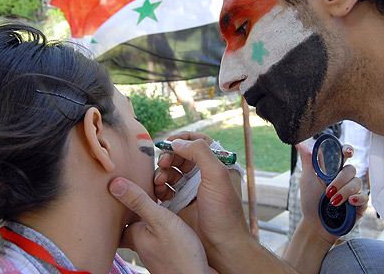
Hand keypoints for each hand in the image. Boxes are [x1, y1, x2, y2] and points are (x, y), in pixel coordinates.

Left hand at [108, 177, 215, 273]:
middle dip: (129, 215)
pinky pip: (160, 239)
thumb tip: (114, 184)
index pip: (117, 220)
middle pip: (130, 227)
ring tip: (149, 207)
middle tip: (127, 199)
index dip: (114, 207)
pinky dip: (160, 231)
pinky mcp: (169, 256)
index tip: (111, 194)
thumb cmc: (181, 254)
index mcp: (135, 235)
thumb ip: (139, 201)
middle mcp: (142, 245)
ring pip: (145, 233)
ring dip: (146, 222)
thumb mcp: (159, 220)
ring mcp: (155, 252)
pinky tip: (169, 227)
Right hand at [154, 132, 255, 271]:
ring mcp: (190, 188)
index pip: (199, 141)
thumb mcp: (217, 176)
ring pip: (171, 171)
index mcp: (216, 165)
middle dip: (170, 156)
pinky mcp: (179, 202)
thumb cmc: (224, 212)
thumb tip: (177, 142)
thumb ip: (200, 153)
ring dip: (162, 172)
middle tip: (165, 162)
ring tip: (160, 181)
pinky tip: (159, 191)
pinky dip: (159, 187)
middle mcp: (203, 175)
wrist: (220, 245)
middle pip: (181, 155)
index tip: (170, 141)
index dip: (184, 138)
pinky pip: (164, 188)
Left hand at [297, 142, 367, 242]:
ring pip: (357, 182)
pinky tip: (349, 203)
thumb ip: (308, 161)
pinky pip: (365, 197)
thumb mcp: (307, 180)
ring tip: (332, 202)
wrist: (315, 224)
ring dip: (344, 191)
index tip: (346, 152)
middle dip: (340, 179)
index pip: (344, 155)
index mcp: (333, 171)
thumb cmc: (310, 201)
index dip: (347, 150)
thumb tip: (299, 143)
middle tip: (328, 191)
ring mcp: (353, 191)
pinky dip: (356, 199)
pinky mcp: (359, 205)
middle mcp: (344, 179)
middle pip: (351, 169)